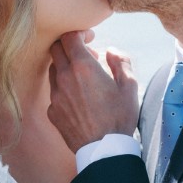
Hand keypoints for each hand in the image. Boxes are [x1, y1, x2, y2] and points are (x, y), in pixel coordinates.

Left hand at [48, 31, 138, 151]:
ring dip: (64, 66)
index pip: (69, 36)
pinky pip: (54, 91)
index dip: (79, 33)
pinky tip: (77, 97)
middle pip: (55, 49)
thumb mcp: (129, 86)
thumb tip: (109, 51)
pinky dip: (63, 87)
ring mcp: (56, 95)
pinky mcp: (52, 111)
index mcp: (83, 67)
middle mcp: (65, 78)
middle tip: (84, 53)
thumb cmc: (119, 117)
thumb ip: (120, 61)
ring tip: (82, 76)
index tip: (89, 38)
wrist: (104, 149)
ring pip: (53, 69)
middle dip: (68, 45)